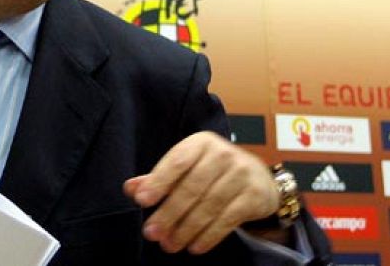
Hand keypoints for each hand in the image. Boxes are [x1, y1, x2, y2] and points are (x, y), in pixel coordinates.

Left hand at [123, 131, 277, 254]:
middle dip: (169, 213)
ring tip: (169, 245)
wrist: (259, 177)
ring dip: (186, 229)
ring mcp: (242, 174)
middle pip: (191, 188)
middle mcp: (223, 154)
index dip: (158, 181)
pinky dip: (209, 236)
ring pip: (208, 206)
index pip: (177, 161)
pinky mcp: (254, 196)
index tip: (141, 200)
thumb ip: (158, 178)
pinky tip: (194, 247)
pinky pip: (227, 219)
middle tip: (152, 233)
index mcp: (201, 143)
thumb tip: (130, 188)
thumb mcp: (187, 167)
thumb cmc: (213, 171)